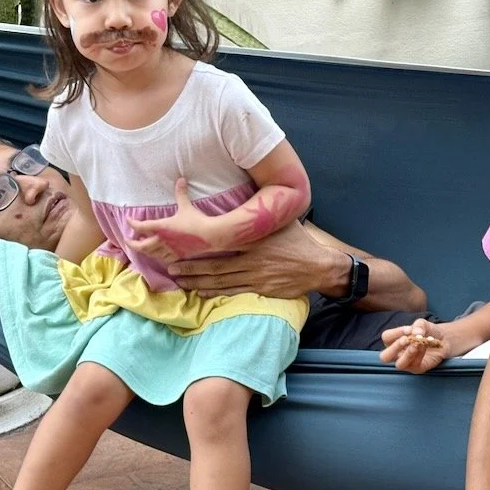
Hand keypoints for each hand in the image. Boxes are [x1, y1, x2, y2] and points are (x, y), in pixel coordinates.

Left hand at [126, 178, 216, 262]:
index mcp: (161, 227)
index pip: (141, 226)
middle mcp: (162, 240)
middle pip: (141, 246)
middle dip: (132, 243)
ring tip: (141, 247)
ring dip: (143, 250)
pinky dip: (157, 256)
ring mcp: (169, 250)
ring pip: (150, 254)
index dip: (132, 223)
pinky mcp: (178, 256)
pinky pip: (163, 259)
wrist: (209, 235)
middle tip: (127, 240)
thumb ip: (181, 193)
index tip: (128, 220)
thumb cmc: (196, 221)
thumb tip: (180, 179)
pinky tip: (158, 254)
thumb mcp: (186, 206)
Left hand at [170, 220, 337, 297]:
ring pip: (220, 280)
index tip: (182, 245)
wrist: (318, 266)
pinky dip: (215, 292)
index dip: (199, 246)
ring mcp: (255, 276)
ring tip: (180, 280)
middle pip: (215, 265)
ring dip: (198, 281)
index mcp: (254, 239)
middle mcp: (251, 259)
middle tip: (172, 267)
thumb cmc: (298, 241)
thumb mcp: (281, 221)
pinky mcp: (260, 289)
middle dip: (191, 267)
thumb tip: (249, 197)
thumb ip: (262, 215)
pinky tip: (201, 292)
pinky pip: (232, 292)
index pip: (221, 242)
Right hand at [380, 318, 448, 372]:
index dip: (396, 332)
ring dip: (408, 354)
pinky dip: (419, 355)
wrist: (444, 339)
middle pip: (385, 357)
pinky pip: (414, 365)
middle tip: (406, 339)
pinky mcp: (417, 368)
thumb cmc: (428, 331)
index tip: (409, 329)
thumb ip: (418, 325)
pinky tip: (424, 347)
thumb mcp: (423, 324)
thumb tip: (416, 332)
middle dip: (395, 348)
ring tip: (417, 344)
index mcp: (393, 341)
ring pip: (399, 365)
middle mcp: (397, 354)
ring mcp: (407, 363)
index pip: (386, 337)